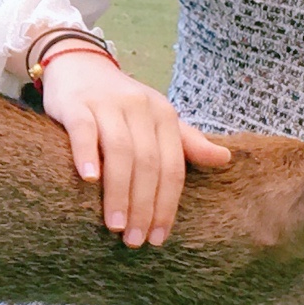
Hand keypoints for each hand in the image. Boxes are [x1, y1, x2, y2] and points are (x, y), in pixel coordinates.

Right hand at [39, 48, 232, 245]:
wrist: (78, 64)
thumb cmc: (120, 102)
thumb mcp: (156, 119)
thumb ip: (186, 142)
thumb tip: (226, 159)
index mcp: (164, 115)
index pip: (173, 167)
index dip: (167, 205)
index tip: (158, 238)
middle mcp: (140, 107)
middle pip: (148, 163)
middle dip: (144, 206)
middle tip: (134, 240)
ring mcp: (108, 104)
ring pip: (119, 151)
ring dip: (119, 192)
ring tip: (114, 225)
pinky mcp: (77, 103)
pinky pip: (84, 129)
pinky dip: (87, 153)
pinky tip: (88, 179)